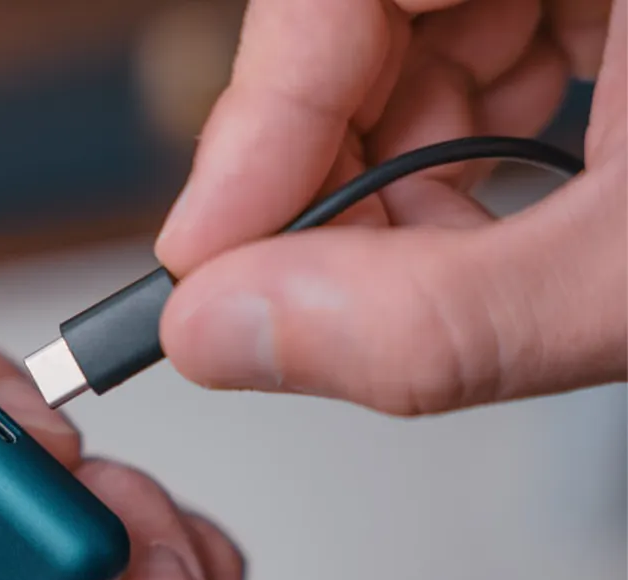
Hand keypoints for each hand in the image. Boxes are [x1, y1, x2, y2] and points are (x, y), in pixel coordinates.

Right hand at [156, 0, 625, 414]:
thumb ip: (436, 318)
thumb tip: (229, 331)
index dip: (254, 114)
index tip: (206, 253)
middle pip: (356, 12)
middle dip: (321, 164)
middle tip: (303, 280)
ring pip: (402, 39)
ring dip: (385, 172)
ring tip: (416, 266)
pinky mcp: (594, 4)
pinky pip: (471, 50)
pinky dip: (445, 158)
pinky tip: (466, 223)